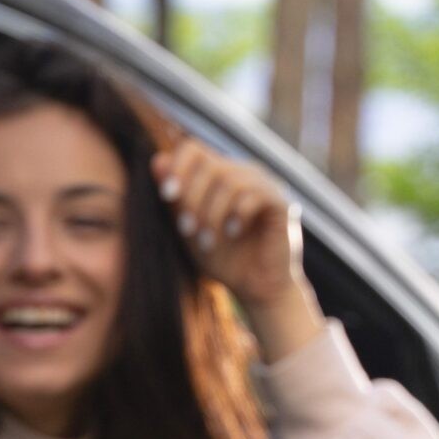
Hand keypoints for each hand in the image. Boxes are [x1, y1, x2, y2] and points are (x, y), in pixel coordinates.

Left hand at [150, 139, 323, 362]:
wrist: (255, 289)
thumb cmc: (221, 258)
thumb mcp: (188, 229)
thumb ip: (175, 197)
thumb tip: (157, 160)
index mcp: (219, 175)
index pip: (194, 149)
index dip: (178, 167)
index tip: (167, 195)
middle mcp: (243, 174)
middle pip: (209, 165)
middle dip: (192, 198)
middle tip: (186, 230)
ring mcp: (265, 186)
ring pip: (230, 179)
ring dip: (212, 212)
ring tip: (207, 240)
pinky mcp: (282, 203)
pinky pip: (255, 194)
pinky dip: (237, 214)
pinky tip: (233, 233)